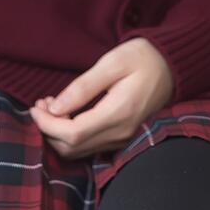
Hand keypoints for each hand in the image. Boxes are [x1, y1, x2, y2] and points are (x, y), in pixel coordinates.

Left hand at [28, 38, 173, 158]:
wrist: (173, 68)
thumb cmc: (144, 58)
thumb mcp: (112, 63)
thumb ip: (83, 87)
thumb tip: (56, 108)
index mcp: (118, 114)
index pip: (72, 133)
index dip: (47, 124)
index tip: (36, 106)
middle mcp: (119, 134)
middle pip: (71, 148)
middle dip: (49, 130)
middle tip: (42, 104)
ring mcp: (121, 140)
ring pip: (77, 151)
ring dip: (57, 134)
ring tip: (52, 107)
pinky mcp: (120, 140)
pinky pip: (87, 147)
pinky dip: (70, 136)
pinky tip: (67, 114)